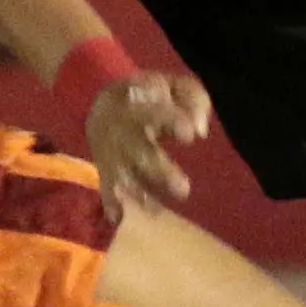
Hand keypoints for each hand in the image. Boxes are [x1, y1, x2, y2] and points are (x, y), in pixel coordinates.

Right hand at [86, 73, 213, 224]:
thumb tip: (201, 131)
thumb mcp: (174, 87)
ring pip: (123, 174)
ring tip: (156, 211)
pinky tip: (119, 219)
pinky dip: (112, 204)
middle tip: (184, 190)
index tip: (191, 135)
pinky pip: (107, 188)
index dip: (172, 121)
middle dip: (160, 170)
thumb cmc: (152, 98)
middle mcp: (123, 129)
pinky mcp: (105, 170)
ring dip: (139, 193)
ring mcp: (111, 151)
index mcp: (140, 103)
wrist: (104, 107)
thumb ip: (193, 100)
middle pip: (139, 150)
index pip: (156, 110)